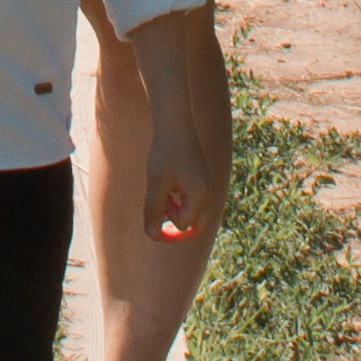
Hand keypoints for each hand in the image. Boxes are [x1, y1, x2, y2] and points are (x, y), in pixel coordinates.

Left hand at [142, 102, 219, 244]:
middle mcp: (208, 193)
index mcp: (200, 196)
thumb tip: (152, 237)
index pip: (183, 225)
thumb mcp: (156, 184)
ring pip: (190, 212)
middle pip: (194, 225)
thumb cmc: (165, 153)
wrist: (175, 124)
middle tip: (157, 216)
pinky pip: (190, 200)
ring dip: (173, 209)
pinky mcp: (200, 179)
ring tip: (160, 189)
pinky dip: (176, 198)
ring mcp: (206, 186)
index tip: (151, 215)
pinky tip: (166, 181)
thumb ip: (153, 211)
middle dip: (175, 224)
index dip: (165, 225)